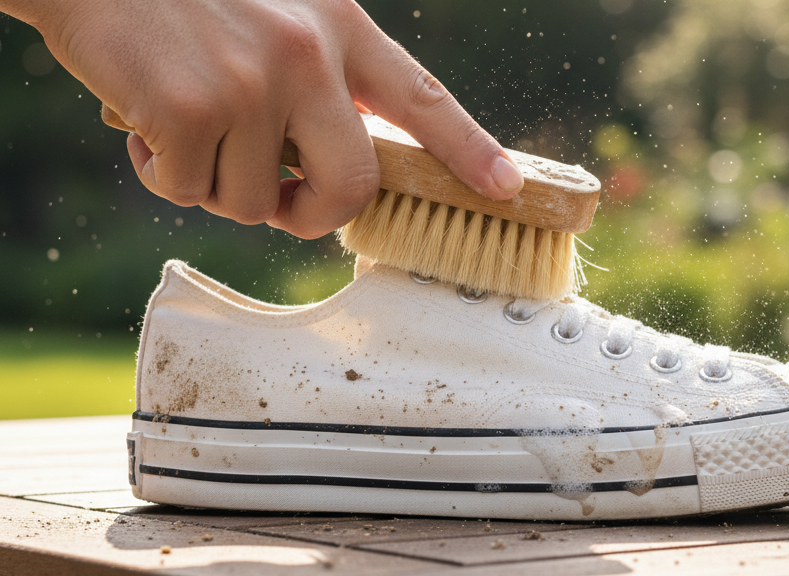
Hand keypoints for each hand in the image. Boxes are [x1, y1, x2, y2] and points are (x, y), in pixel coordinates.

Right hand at [10, 0, 523, 238]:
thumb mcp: (279, 9)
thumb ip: (322, 75)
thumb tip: (342, 162)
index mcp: (338, 25)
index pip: (421, 96)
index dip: (469, 149)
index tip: (506, 189)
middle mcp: (307, 54)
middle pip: (351, 187)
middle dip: (312, 213)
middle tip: (281, 201)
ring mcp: (250, 83)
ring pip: (254, 201)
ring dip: (215, 180)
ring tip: (183, 118)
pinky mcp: (187, 108)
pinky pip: (187, 192)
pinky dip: (160, 170)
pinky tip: (142, 117)